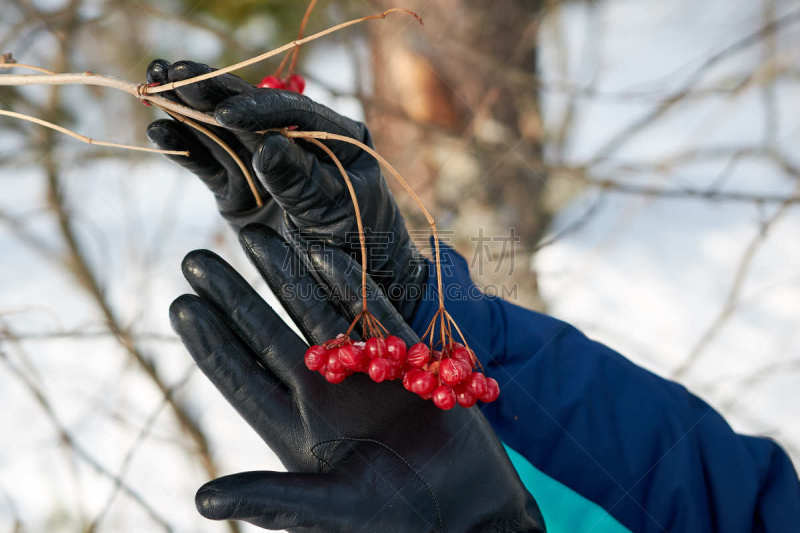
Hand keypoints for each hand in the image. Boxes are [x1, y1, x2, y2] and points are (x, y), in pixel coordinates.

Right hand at [147, 59, 424, 320]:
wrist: (351, 283)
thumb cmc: (358, 243)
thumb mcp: (334, 210)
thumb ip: (300, 179)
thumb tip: (267, 145)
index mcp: (336, 134)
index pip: (291, 113)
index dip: (255, 109)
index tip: (225, 111)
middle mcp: (297, 140)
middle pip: (249, 111)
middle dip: (210, 91)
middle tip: (170, 70)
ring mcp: (264, 163)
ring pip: (221, 132)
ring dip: (186, 110)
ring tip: (150, 84)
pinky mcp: (238, 188)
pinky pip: (209, 164)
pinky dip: (184, 149)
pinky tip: (158, 129)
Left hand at [169, 224, 543, 531]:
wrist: (467, 511)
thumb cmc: (395, 521)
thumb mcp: (331, 509)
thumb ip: (273, 498)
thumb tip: (201, 499)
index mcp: (295, 429)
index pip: (241, 376)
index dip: (211, 341)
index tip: (180, 303)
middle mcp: (321, 395)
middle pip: (266, 334)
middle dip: (234, 296)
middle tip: (196, 258)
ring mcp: (362, 373)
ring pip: (315, 312)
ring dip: (284, 275)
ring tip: (253, 236)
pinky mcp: (404, 360)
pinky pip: (373, 312)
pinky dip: (349, 284)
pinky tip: (320, 252)